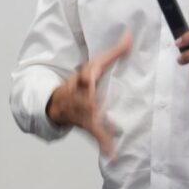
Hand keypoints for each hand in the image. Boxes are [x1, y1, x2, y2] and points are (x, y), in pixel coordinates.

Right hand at [46, 30, 131, 156]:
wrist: (58, 102)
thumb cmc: (83, 80)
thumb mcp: (97, 64)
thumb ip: (115, 52)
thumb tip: (130, 34)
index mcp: (83, 79)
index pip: (84, 76)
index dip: (86, 75)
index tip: (88, 76)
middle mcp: (81, 96)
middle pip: (86, 99)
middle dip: (90, 102)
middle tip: (95, 106)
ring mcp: (83, 112)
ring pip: (89, 118)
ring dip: (98, 126)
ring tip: (109, 135)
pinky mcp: (87, 125)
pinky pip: (96, 135)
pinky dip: (103, 144)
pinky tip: (112, 154)